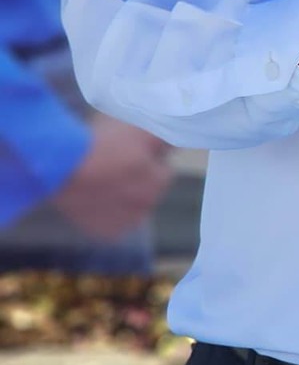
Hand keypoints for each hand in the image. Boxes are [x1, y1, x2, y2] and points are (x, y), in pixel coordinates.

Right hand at [50, 116, 173, 239]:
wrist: (58, 167)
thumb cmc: (100, 145)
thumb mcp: (138, 130)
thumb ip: (163, 138)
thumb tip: (176, 143)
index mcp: (159, 182)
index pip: (162, 170)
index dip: (146, 160)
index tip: (128, 153)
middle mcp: (147, 207)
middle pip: (147, 190)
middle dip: (136, 181)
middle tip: (112, 166)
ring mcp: (125, 223)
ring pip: (129, 208)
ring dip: (121, 198)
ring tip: (99, 182)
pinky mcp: (103, 233)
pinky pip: (110, 221)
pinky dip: (104, 212)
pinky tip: (91, 198)